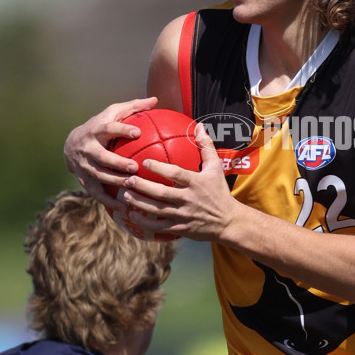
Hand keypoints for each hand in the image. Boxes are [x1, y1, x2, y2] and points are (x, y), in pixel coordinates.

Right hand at [63, 97, 157, 207]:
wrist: (71, 143)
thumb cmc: (100, 126)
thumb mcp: (112, 113)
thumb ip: (133, 107)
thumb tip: (155, 100)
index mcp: (96, 130)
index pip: (108, 129)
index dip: (121, 130)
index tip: (137, 132)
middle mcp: (87, 148)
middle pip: (101, 157)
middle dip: (117, 163)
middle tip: (135, 167)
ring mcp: (84, 165)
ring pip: (98, 175)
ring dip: (114, 181)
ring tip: (132, 186)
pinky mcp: (83, 179)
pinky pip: (96, 191)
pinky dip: (108, 200)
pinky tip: (124, 207)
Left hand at [120, 124, 238, 240]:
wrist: (229, 222)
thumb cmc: (220, 192)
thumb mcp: (216, 168)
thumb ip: (206, 146)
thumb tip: (199, 126)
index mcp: (196, 182)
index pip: (176, 174)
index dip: (159, 168)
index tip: (144, 161)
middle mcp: (189, 199)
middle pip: (162, 193)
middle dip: (143, 186)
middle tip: (128, 178)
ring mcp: (184, 215)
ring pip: (157, 209)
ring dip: (140, 202)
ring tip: (125, 194)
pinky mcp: (180, 228)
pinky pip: (159, 226)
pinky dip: (145, 222)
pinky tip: (132, 215)